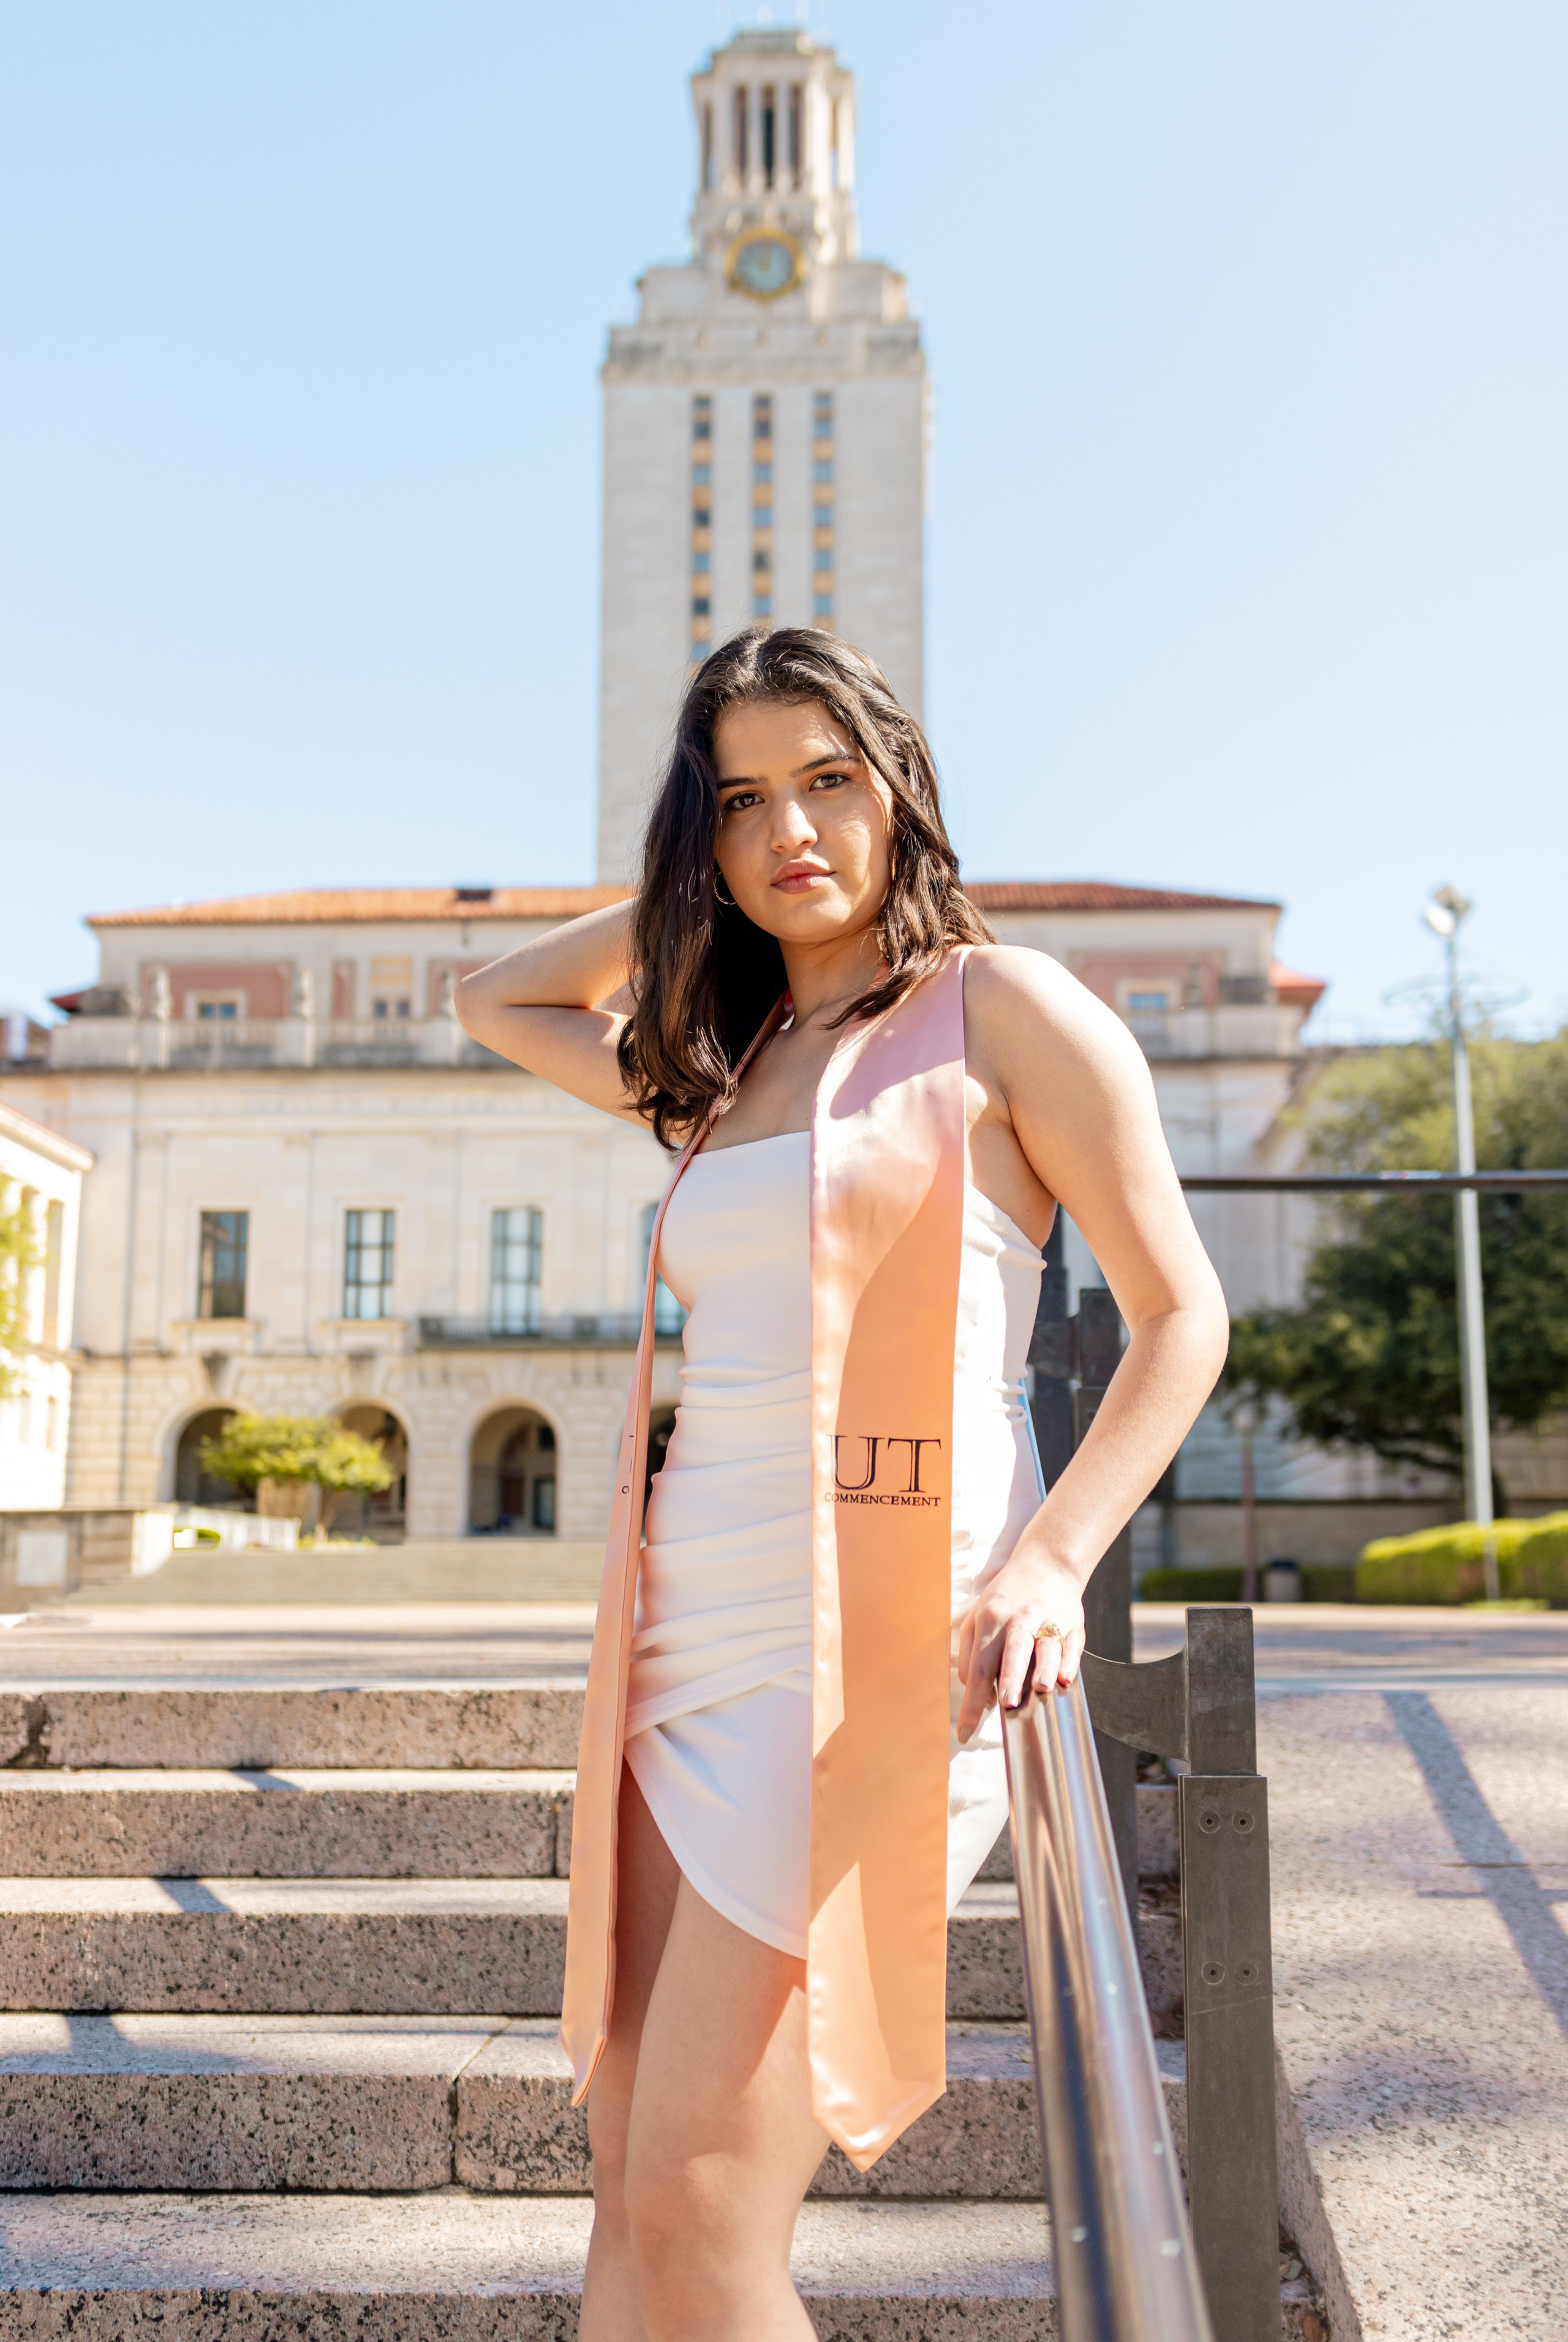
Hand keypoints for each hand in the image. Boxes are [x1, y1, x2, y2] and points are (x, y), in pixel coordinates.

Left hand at [955, 1557, 1087, 1743]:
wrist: (1047, 1564)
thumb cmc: (1006, 1599)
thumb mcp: (977, 1617)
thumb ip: (971, 1655)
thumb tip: (979, 1695)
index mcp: (991, 1619)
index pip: (979, 1667)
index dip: (972, 1703)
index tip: (965, 1733)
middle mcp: (1019, 1618)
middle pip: (1014, 1651)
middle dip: (1011, 1677)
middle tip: (1008, 1703)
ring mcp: (1049, 1619)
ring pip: (1047, 1646)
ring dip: (1045, 1668)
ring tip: (1042, 1687)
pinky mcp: (1074, 1623)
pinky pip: (1073, 1644)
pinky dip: (1071, 1661)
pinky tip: (1067, 1678)